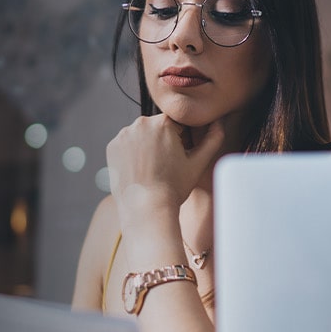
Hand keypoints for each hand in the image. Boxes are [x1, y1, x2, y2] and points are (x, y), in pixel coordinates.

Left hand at [105, 114, 225, 221]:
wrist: (145, 209)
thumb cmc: (173, 188)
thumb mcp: (199, 163)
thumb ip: (213, 138)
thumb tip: (218, 123)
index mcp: (163, 122)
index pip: (177, 124)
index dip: (181, 140)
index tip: (178, 157)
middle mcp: (140, 123)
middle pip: (157, 128)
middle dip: (163, 142)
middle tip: (165, 166)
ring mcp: (123, 135)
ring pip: (141, 135)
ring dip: (147, 146)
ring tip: (152, 169)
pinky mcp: (112, 146)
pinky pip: (126, 144)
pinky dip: (132, 154)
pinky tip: (139, 170)